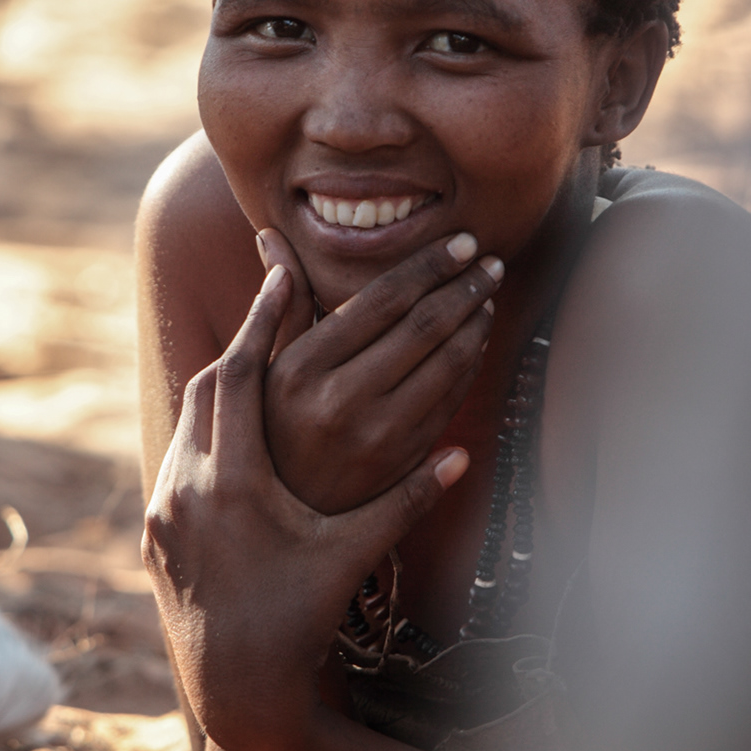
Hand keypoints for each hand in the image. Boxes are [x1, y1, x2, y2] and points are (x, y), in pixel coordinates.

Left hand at [143, 263, 469, 750]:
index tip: (278, 274)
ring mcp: (163, 507)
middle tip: (271, 292)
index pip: (242, 375)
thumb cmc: (301, 620)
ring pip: (188, 419)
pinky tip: (232, 420)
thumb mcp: (352, 556)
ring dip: (225, 380)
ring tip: (257, 347)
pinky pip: (179, 455)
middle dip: (244, 337)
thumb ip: (404, 501)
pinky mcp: (155, 529)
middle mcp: (187, 486)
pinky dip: (206, 425)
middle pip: (209, 385)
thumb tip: (464, 456)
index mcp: (234, 482)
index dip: (263, 320)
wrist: (236, 689)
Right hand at [256, 229, 503, 513]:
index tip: (461, 242)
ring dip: (476, 324)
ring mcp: (376, 435)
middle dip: (465, 288)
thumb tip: (270, 236)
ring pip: (446, 364)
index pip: (382, 300)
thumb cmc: (267, 428)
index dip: (428, 265)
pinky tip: (477, 340)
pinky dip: (471, 365)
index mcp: (300, 368)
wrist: (281, 514)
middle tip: (490, 262)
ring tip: (487, 294)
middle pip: (423, 327)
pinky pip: (451, 402)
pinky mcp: (402, 462)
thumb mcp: (259, 368)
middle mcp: (339, 400)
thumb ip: (278, 303)